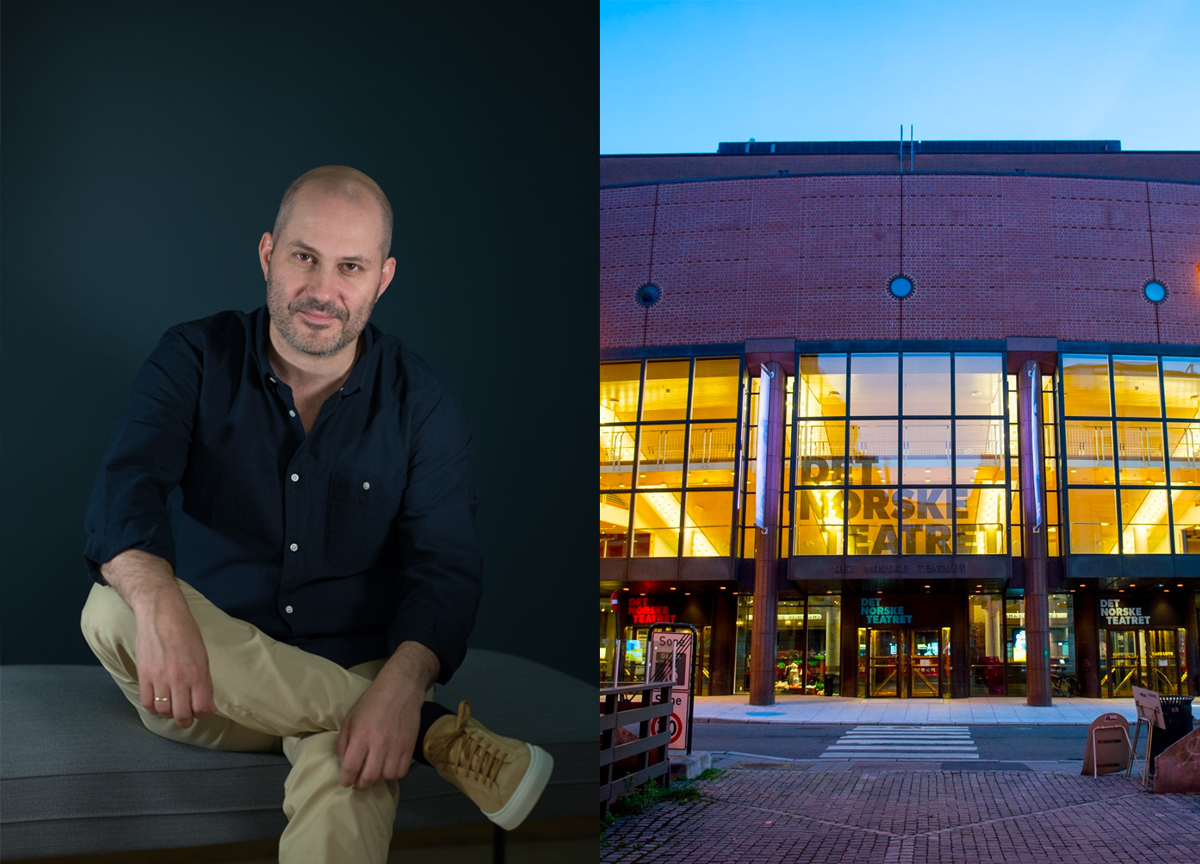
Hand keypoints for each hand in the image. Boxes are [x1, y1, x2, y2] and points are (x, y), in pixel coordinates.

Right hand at [133, 587, 217, 729]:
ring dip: (170, 714)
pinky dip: (153, 709)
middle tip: (187, 718)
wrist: (161, 615)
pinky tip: (158, 704)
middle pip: (182, 715)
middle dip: (186, 721)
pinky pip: (147, 703)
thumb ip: (206, 683)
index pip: (202, 708)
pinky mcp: (144, 675)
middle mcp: (179, 679)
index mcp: (198, 673)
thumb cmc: (186, 633)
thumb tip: (210, 707)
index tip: (201, 711)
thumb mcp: (203, 656)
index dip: (203, 714)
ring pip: (164, 711)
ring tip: (173, 708)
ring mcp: (160, 678)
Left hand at [336, 641, 439, 789]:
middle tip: (359, 779)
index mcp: (362, 735)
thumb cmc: (372, 702)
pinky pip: (402, 771)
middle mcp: (379, 743)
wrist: (400, 689)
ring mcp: (397, 746)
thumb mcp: (350, 718)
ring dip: (378, 778)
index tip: (346, 781)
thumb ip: (343, 743)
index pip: (351, 768)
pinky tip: (388, 765)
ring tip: (375, 769)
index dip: (346, 779)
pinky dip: (394, 773)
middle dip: (361, 783)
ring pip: (387, 777)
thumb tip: (344, 764)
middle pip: (369, 777)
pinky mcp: (410, 746)